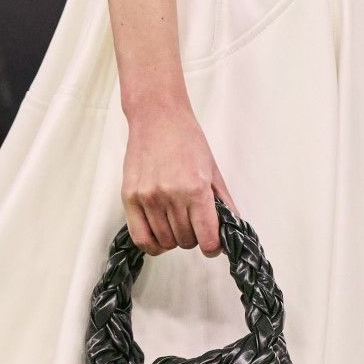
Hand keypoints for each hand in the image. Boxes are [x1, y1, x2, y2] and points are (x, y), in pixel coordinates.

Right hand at [121, 99, 235, 255]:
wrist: (157, 117)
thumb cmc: (186, 139)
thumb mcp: (213, 170)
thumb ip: (224, 203)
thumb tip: (233, 229)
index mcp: (196, 189)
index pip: (207, 239)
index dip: (213, 247)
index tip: (213, 244)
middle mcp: (171, 196)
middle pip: (186, 241)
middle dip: (194, 237)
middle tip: (194, 222)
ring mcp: (148, 198)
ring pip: (166, 241)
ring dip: (174, 239)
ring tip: (176, 222)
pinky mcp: (130, 198)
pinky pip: (141, 238)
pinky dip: (153, 244)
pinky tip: (160, 236)